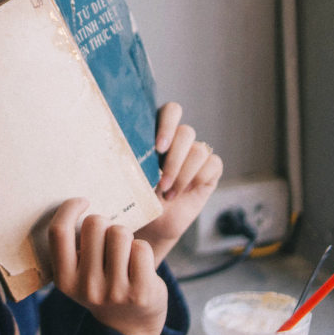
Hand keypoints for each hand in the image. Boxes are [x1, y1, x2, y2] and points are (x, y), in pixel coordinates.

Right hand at [48, 199, 168, 334]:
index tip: (83, 201)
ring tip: (125, 255)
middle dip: (106, 224)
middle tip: (109, 241)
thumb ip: (76, 246)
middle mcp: (86, 287)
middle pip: (95, 224)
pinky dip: (142, 250)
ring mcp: (114, 291)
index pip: (59, 232)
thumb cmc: (102, 288)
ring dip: (126, 237)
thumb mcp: (79, 274)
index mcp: (64, 280)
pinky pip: (141, 247)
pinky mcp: (140, 292)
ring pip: (120, 233)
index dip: (70, 208)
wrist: (130, 329)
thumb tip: (80, 202)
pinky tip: (139, 266)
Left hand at [134, 102, 222, 265]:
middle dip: (174, 159)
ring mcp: (196, 153)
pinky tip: (183, 193)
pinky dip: (198, 179)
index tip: (158, 148)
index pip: (171, 111)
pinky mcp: (210, 168)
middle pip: (186, 132)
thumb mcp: (129, 176)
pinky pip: (212, 164)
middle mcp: (179, 140)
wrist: (153, 223)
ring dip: (182, 175)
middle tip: (161, 182)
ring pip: (199, 150)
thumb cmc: (136, 197)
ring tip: (167, 194)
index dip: (168, 125)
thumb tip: (120, 149)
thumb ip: (130, 158)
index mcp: (159, 132)